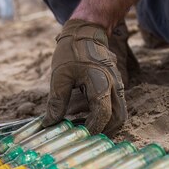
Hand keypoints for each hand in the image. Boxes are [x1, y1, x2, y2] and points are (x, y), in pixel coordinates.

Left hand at [44, 19, 127, 134]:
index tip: (76, 135)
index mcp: (101, 83)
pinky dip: (104, 117)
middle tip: (83, 136)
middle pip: (117, 119)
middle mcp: (114, 87)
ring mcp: (117, 87)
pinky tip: (85, 116)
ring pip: (119, 115)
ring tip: (83, 126)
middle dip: (102, 131)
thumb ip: (57, 101)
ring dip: (105, 125)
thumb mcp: (60, 75)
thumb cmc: (72, 51)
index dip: (91, 128)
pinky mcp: (115, 88)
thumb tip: (49, 123)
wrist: (87, 32)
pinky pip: (115, 107)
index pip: (102, 114)